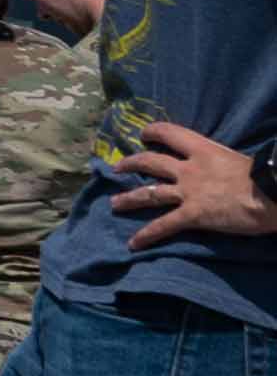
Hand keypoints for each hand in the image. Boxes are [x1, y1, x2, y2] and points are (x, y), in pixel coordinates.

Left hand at [114, 120, 276, 247]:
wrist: (271, 194)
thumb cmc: (262, 176)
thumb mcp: (235, 160)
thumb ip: (219, 163)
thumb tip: (221, 168)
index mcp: (203, 150)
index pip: (171, 133)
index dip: (154, 132)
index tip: (144, 135)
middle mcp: (188, 169)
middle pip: (150, 162)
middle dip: (131, 164)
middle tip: (116, 168)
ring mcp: (188, 192)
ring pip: (150, 192)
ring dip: (129, 199)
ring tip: (114, 204)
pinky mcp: (192, 215)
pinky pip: (164, 225)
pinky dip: (147, 235)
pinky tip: (133, 244)